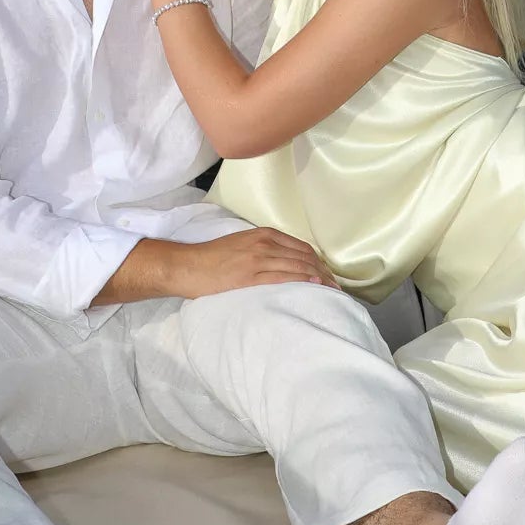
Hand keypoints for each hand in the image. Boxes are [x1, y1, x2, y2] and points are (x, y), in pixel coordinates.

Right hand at [171, 227, 338, 298]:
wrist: (189, 265)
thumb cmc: (212, 258)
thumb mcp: (241, 245)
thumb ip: (262, 249)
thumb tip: (281, 262)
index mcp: (264, 234)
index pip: (301, 247)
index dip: (318, 261)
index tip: (328, 275)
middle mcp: (265, 243)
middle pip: (304, 256)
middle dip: (324, 271)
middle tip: (336, 286)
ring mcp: (259, 257)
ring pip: (298, 265)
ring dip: (318, 278)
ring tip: (331, 290)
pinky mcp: (251, 274)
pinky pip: (284, 276)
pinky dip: (302, 279)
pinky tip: (314, 285)